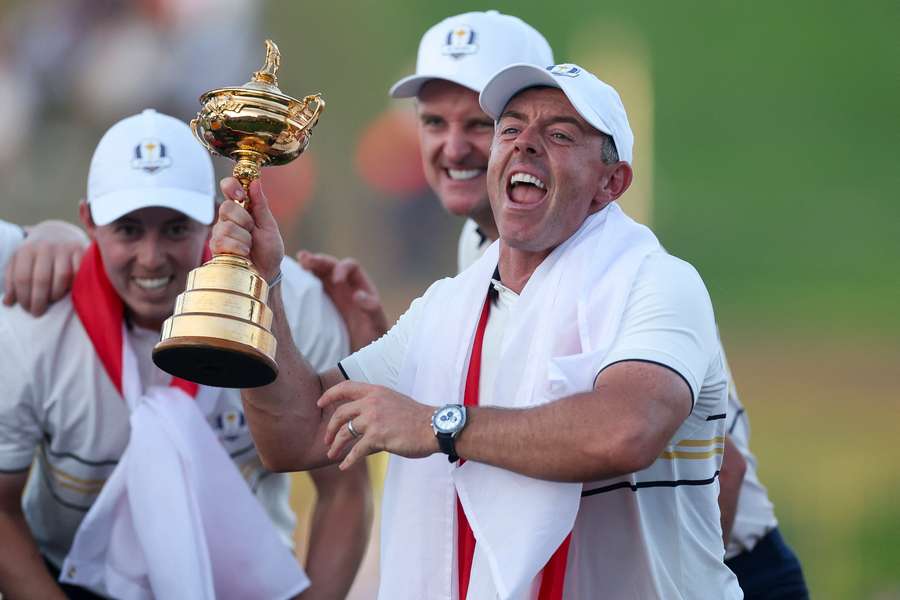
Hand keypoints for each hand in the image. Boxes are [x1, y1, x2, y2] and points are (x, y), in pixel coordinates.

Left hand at [3, 220, 86, 315]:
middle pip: (41, 280)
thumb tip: (8, 302)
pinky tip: (67, 291)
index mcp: (26, 250)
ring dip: (56, 294)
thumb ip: (12, 280)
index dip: (24, 297)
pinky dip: (73, 285)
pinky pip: (78, 273)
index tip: (26, 308)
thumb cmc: (36, 254)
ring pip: (62, 277)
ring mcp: (65, 248)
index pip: (22, 278)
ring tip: (52, 300)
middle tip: (37, 312)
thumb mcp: (19, 262)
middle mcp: (45, 247)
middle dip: (39, 301)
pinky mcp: (81, 251)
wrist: (58, 233)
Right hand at [210, 178, 284, 281]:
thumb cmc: (268, 251)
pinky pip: (222, 242)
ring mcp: (219, 233)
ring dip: (243, 238)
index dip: (232, 185)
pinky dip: (238, 248)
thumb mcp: (269, 226)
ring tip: (249, 247)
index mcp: (241, 208)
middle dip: (244, 220)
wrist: (267, 274)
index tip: (241, 193)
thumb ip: (261, 205)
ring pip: (225, 226)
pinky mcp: (215, 248)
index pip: (228, 187)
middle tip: (252, 231)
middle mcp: (227, 218)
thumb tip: (255, 181)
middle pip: (226, 207)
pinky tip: (244, 254)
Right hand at [296, 251, 388, 351]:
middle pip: (331, 266)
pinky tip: (293, 278)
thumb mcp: (376, 324)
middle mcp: (345, 286)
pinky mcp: (320, 304)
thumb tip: (357, 295)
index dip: (342, 268)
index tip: (336, 280)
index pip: (351, 267)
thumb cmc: (374, 337)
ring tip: (299, 261)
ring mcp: (332, 294)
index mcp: (360, 286)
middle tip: (305, 260)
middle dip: (319, 261)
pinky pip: (311, 288)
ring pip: (318, 274)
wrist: (364, 351)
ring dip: (308, 266)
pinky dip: (302, 280)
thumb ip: (371, 309)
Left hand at [318, 381, 438, 469]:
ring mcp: (373, 419)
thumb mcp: (394, 402)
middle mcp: (372, 402)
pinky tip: (344, 466)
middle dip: (330, 429)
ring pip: (344, 433)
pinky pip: (356, 450)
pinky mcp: (377, 437)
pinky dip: (348, 460)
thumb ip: (376, 408)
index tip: (319, 403)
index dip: (329, 395)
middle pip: (340, 413)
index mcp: (376, 391)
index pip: (345, 387)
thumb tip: (361, 425)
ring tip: (332, 455)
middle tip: (327, 441)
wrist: (434, 427)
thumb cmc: (417, 418)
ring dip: (336, 446)